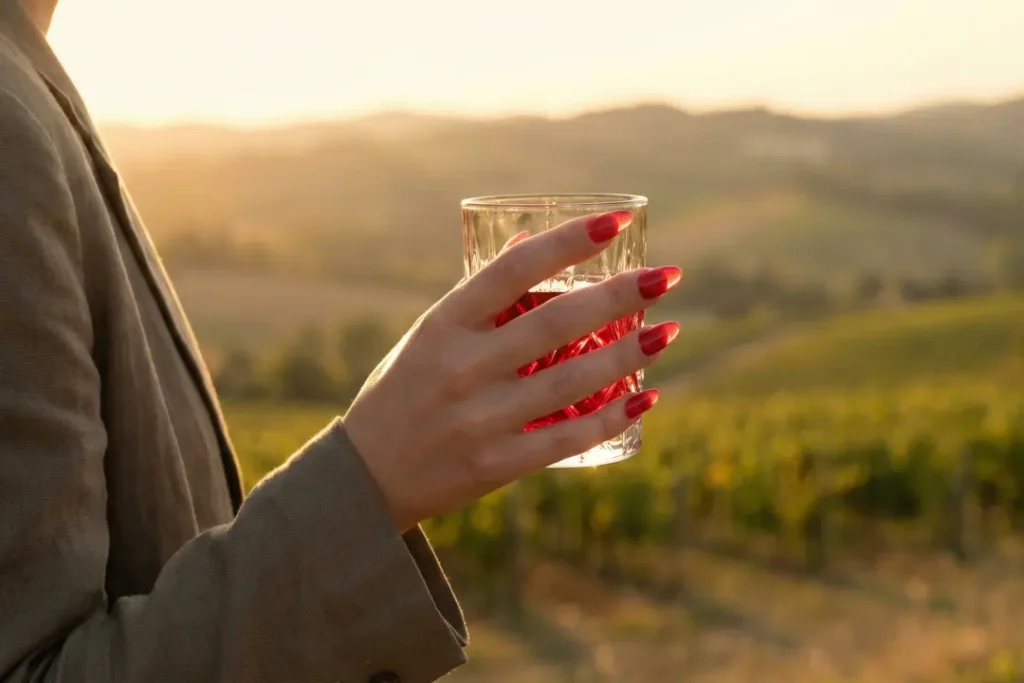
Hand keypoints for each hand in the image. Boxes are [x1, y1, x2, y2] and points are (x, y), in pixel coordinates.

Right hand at [343, 211, 681, 530]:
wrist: (365, 478)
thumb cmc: (402, 392)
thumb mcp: (428, 335)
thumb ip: (479, 298)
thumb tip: (529, 244)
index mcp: (441, 326)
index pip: (510, 272)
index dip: (566, 243)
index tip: (615, 223)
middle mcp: (461, 369)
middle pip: (553, 324)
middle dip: (618, 297)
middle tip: (666, 277)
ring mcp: (479, 420)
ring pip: (569, 382)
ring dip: (627, 355)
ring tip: (667, 331)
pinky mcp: (496, 465)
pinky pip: (565, 439)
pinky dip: (610, 419)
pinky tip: (646, 398)